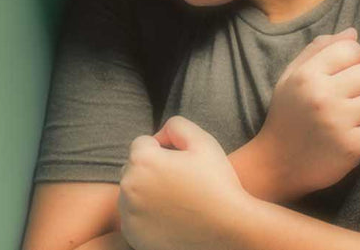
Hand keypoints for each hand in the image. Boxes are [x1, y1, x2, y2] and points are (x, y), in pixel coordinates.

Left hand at [118, 117, 250, 249]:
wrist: (230, 229)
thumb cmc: (218, 183)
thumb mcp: (203, 141)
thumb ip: (176, 125)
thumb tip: (159, 136)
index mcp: (143, 160)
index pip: (142, 143)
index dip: (163, 150)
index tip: (181, 164)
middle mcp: (129, 186)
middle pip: (133, 168)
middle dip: (150, 170)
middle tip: (180, 183)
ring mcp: (129, 213)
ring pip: (131, 192)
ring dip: (145, 192)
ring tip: (176, 201)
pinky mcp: (132, 234)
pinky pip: (132, 216)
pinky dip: (145, 216)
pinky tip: (169, 217)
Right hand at [252, 28, 359, 197]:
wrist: (276, 164)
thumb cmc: (286, 116)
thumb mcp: (291, 78)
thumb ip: (318, 52)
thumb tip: (353, 33)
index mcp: (307, 74)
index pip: (352, 49)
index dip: (350, 62)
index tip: (339, 78)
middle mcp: (322, 95)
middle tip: (346, 100)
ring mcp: (338, 121)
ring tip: (351, 118)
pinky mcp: (352, 146)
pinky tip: (355, 135)